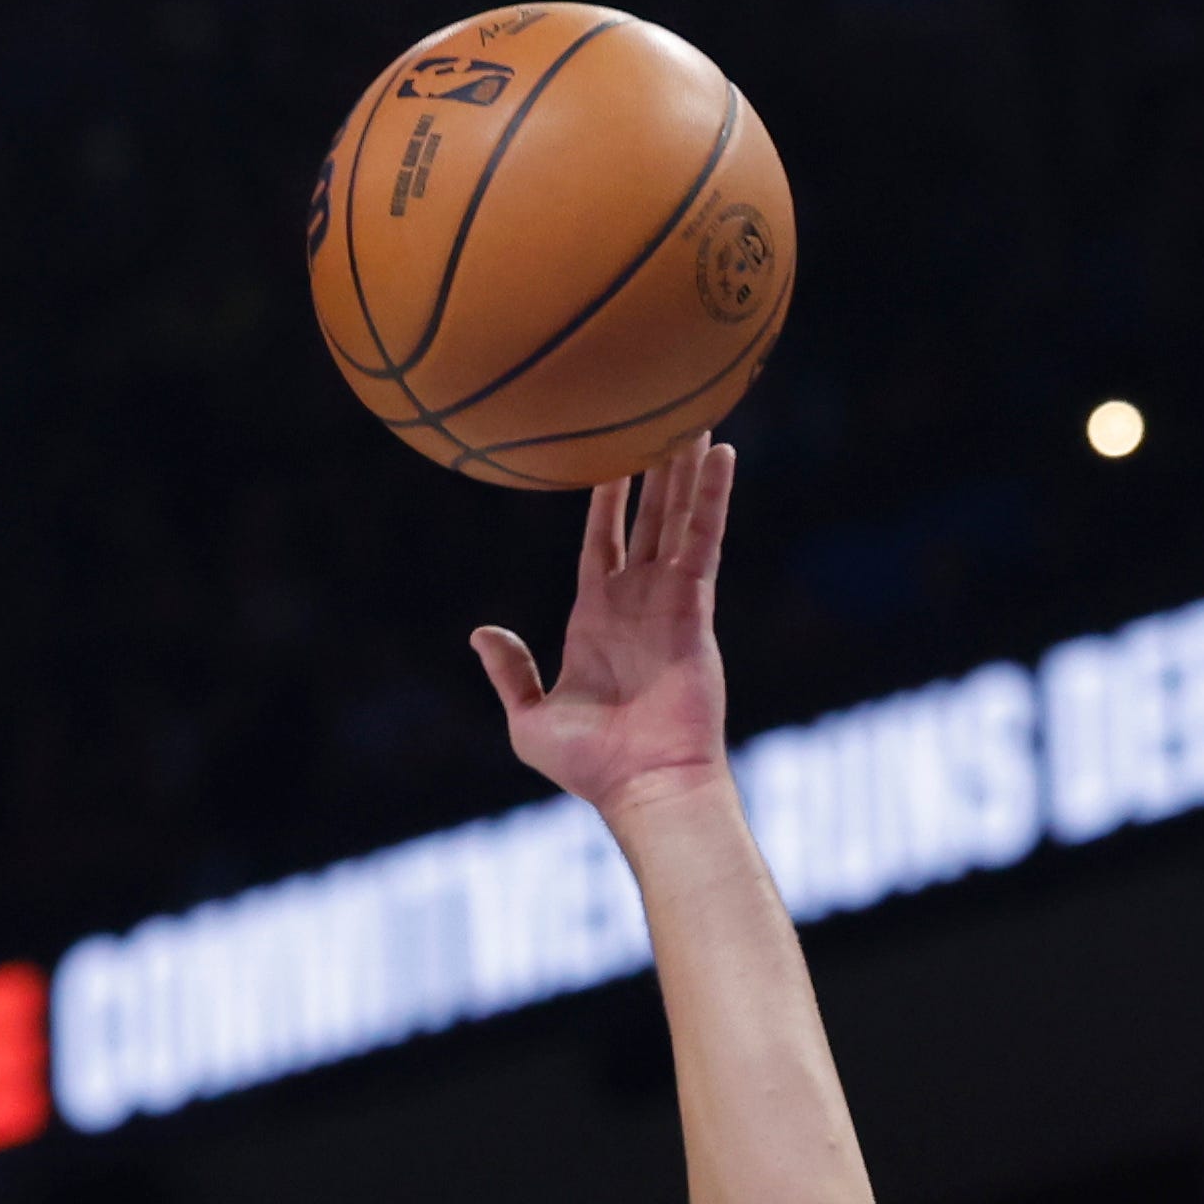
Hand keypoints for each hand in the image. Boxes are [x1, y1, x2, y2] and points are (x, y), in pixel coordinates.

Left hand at [472, 435, 735, 815]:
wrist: (641, 784)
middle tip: (664, 424)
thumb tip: (482, 632)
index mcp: (597, 620)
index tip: (607, 457)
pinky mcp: (694, 606)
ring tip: (694, 419)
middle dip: (656, 474)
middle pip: (649, 521)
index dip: (605, 501)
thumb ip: (509, 672)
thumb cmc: (589, 766)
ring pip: (678, 519)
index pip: (603, 544)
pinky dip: (713, 496)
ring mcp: (669, 602)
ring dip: (686, 471)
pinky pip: (704, 539)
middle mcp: (637, 604)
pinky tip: (721, 454)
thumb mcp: (530, 718)